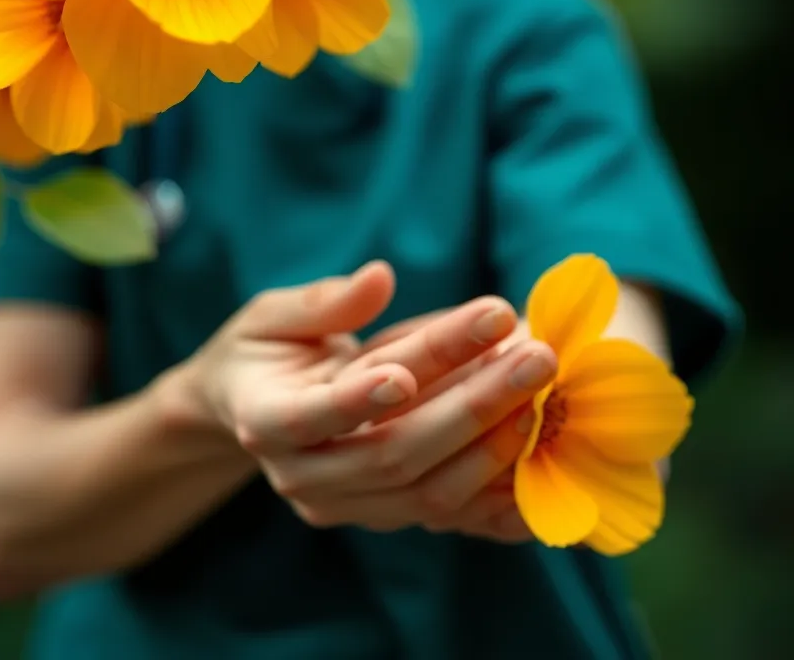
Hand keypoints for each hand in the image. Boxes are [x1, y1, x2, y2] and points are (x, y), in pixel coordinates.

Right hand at [186, 262, 556, 542]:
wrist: (249, 409)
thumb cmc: (261, 351)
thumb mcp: (270, 315)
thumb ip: (322, 303)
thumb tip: (379, 278)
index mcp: (264, 420)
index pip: (312, 418)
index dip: (357, 399)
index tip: (407, 370)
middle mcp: (304, 477)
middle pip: (393, 453)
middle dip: (469, 405)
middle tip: (532, 354)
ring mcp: (348, 505)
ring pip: (429, 489)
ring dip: (493, 441)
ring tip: (542, 385)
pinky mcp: (385, 514)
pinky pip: (449, 516)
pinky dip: (499, 498)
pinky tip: (545, 464)